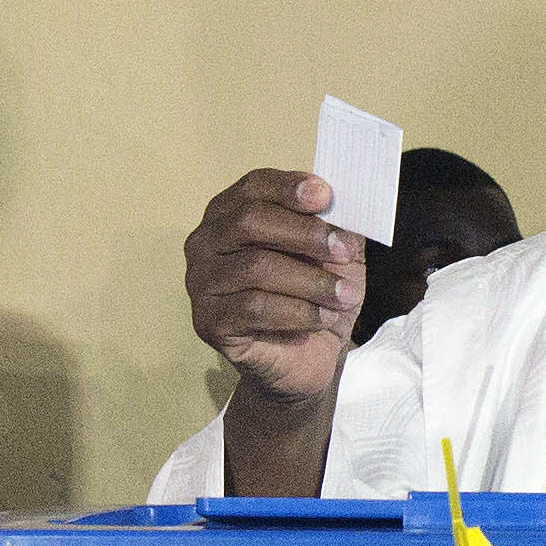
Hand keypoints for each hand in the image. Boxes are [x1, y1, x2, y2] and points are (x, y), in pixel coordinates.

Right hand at [184, 168, 365, 415]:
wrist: (309, 357)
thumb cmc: (315, 295)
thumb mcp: (335, 253)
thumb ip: (335, 223)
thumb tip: (344, 200)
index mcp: (230, 214)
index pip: (253, 187)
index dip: (289, 187)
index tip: (326, 196)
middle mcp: (205, 242)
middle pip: (249, 221)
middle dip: (304, 234)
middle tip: (343, 251)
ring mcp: (200, 282)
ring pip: (256, 268)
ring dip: (311, 281)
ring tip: (344, 295)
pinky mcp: (207, 321)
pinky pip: (253, 308)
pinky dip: (298, 312)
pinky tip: (323, 318)